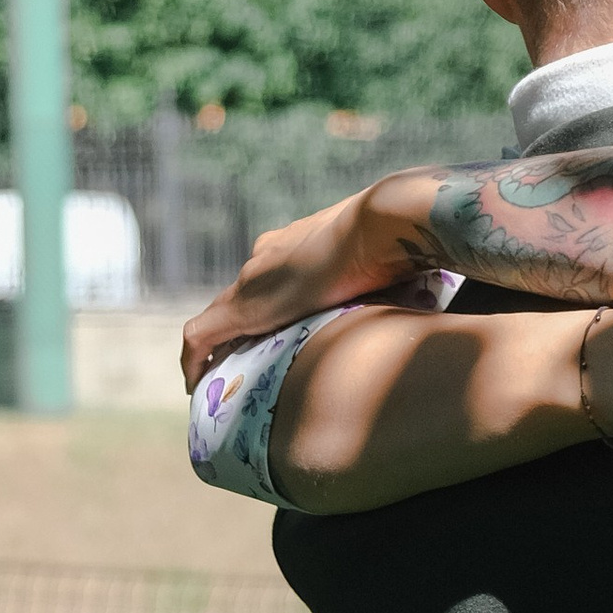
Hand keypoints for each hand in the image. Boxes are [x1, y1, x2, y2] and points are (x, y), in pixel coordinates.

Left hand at [179, 168, 447, 390]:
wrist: (379, 227)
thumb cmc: (394, 244)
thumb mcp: (386, 268)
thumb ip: (383, 283)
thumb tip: (420, 300)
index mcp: (294, 247)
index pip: (269, 281)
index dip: (265, 311)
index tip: (270, 337)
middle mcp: (265, 259)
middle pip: (241, 300)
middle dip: (238, 333)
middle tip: (239, 366)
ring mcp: (252, 281)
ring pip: (218, 317)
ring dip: (216, 348)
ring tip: (216, 379)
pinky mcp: (244, 306)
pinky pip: (200, 336)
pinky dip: (193, 359)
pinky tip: (195, 385)